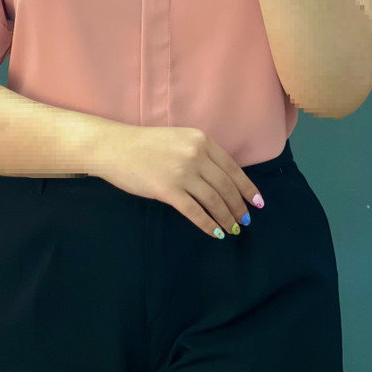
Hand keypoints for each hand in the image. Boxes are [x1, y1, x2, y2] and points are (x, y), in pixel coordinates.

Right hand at [92, 124, 264, 238]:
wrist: (115, 147)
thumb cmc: (144, 144)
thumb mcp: (178, 138)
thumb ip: (199, 153)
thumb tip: (221, 177)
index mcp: (201, 140)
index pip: (232, 168)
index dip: (247, 188)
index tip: (257, 202)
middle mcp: (196, 155)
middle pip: (226, 186)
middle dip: (238, 206)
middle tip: (245, 220)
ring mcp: (182, 173)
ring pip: (214, 200)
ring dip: (226, 217)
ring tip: (233, 228)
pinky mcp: (168, 191)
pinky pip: (195, 212)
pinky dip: (208, 224)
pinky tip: (215, 233)